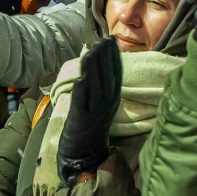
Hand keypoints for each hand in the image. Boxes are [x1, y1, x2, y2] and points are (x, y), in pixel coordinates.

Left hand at [57, 37, 121, 185]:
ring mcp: (95, 114)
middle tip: (104, 39)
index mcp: (112, 101)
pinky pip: (82, 105)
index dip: (113, 57)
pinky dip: (82, 92)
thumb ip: (102, 86)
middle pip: (108, 78)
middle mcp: (106, 106)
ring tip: (92, 51)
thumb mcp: (100, 105)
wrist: (84, 156)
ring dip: (94, 70)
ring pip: (95, 89)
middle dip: (105, 57)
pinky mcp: (81, 122)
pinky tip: (81, 79)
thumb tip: (101, 63)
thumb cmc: (90, 127)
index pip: (116, 75)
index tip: (111, 40)